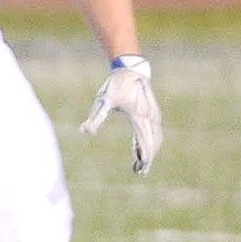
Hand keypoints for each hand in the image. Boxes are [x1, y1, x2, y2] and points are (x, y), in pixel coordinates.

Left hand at [81, 55, 161, 173]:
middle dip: (147, 158)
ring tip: (139, 165)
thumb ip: (96, 118)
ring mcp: (153, 116)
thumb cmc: (116, 85)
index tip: (142, 169)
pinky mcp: (152, 114)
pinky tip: (138, 150)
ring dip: (149, 151)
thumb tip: (85, 132)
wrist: (131, 70)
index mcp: (140, 117)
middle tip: (140, 172)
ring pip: (155, 138)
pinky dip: (149, 142)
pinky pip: (154, 132)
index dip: (145, 157)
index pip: (145, 141)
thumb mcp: (103, 101)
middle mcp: (150, 118)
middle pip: (153, 142)